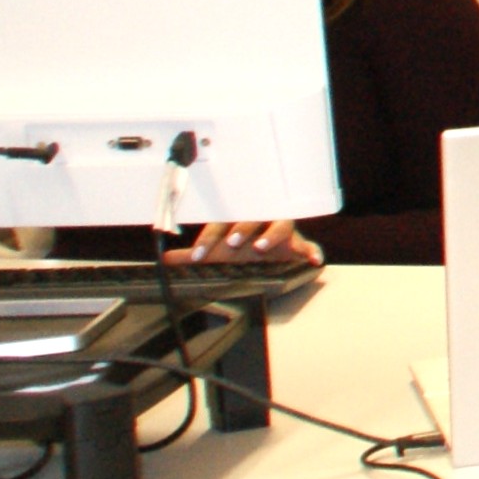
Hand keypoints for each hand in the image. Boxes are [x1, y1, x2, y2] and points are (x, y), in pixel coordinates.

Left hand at [172, 219, 319, 269]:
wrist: (270, 246)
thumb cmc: (242, 245)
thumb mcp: (216, 251)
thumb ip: (191, 255)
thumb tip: (164, 259)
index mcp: (237, 220)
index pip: (221, 224)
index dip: (209, 239)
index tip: (200, 255)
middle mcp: (259, 220)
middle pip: (252, 219)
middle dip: (242, 229)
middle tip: (232, 243)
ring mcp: (280, 230)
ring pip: (280, 225)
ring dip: (271, 234)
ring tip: (261, 247)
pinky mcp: (297, 243)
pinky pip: (308, 244)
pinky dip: (312, 251)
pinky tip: (314, 259)